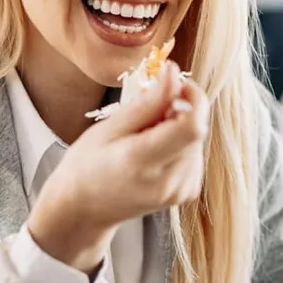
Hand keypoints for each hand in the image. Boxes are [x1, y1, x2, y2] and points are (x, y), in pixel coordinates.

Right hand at [28, 62, 208, 272]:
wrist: (85, 208)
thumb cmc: (89, 164)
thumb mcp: (110, 127)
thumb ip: (147, 103)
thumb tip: (173, 74)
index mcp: (143, 162)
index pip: (192, 126)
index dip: (192, 98)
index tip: (175, 84)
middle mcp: (167, 182)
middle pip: (196, 130)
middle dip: (180, 111)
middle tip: (148, 112)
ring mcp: (179, 191)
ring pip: (197, 140)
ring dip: (179, 128)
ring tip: (146, 136)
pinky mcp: (186, 192)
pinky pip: (194, 154)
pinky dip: (180, 144)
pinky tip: (155, 150)